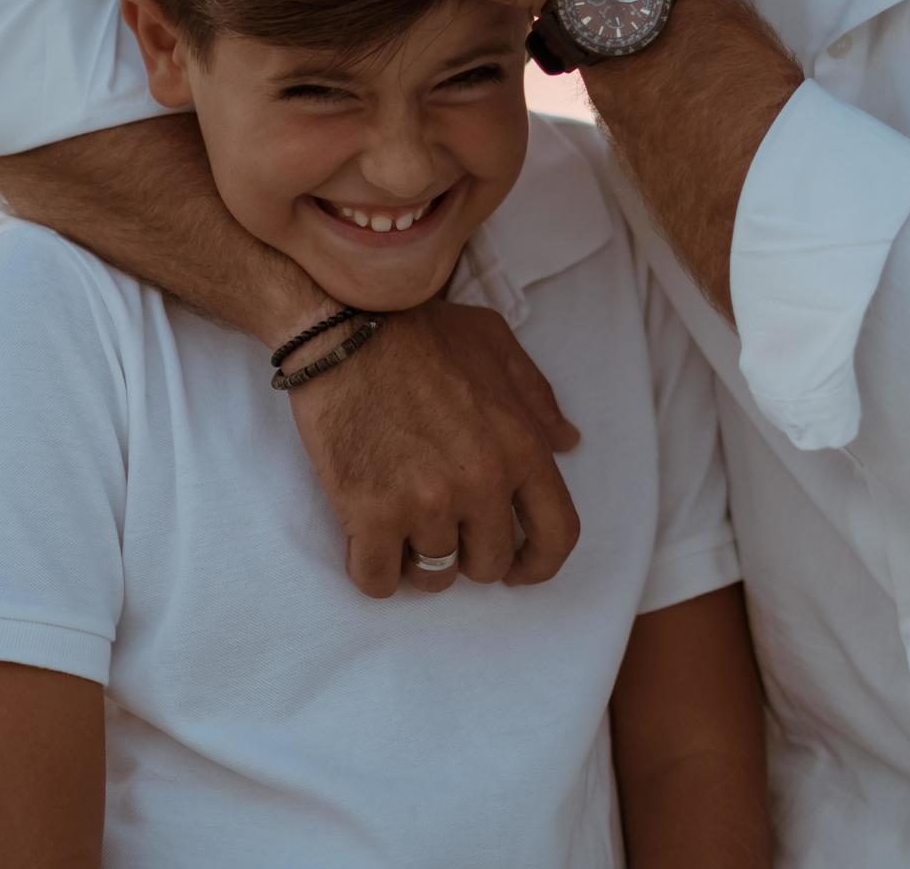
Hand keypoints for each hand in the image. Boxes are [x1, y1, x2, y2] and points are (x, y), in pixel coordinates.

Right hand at [286, 302, 584, 598]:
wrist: (343, 327)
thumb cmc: (421, 331)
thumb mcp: (497, 345)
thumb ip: (537, 399)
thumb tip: (567, 443)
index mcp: (520, 446)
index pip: (556, 535)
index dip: (541, 564)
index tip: (520, 570)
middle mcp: (481, 483)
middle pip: (489, 563)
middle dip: (470, 555)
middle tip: (445, 528)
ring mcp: (426, 503)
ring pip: (435, 576)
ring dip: (421, 561)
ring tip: (405, 527)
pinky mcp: (370, 515)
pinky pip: (379, 581)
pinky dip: (376, 573)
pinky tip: (370, 545)